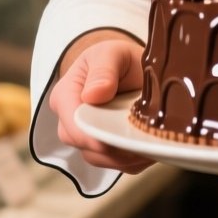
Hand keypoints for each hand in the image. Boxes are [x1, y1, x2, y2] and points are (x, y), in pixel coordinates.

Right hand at [48, 35, 153, 173]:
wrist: (131, 68)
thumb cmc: (116, 59)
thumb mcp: (111, 53)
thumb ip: (102, 70)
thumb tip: (93, 95)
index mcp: (65, 96)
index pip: (71, 123)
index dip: (90, 136)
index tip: (113, 140)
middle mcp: (71, 122)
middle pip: (85, 146)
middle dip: (113, 148)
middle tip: (141, 143)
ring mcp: (87, 138)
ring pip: (103, 159)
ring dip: (127, 156)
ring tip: (150, 145)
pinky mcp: (106, 150)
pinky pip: (119, 164)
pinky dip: (136, 160)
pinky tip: (152, 148)